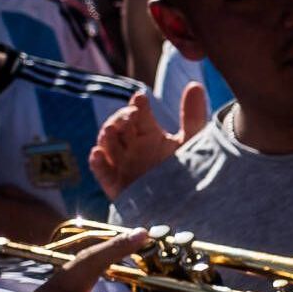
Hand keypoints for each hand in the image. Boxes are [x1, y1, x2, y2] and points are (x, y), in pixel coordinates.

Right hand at [91, 83, 208, 200]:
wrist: (190, 206)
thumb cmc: (191, 173)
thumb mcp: (192, 142)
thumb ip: (192, 115)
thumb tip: (195, 84)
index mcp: (149, 134)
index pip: (137, 114)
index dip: (136, 105)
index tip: (140, 98)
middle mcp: (133, 147)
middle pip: (117, 126)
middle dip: (119, 118)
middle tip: (130, 114)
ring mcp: (123, 165)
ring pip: (106, 145)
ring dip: (106, 135)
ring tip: (112, 129)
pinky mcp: (117, 185)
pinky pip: (102, 173)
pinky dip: (98, 163)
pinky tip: (98, 155)